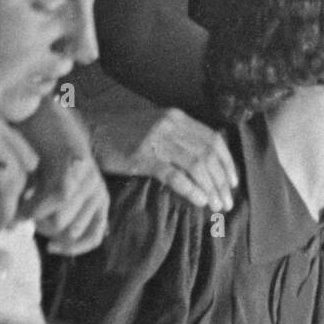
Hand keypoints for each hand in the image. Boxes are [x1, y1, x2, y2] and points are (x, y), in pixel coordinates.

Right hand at [24, 106, 108, 256]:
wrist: (40, 119)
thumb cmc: (42, 158)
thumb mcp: (54, 191)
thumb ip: (57, 216)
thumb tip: (53, 245)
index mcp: (96, 200)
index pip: (91, 237)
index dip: (70, 248)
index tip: (49, 248)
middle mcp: (97, 190)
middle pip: (71, 233)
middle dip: (45, 230)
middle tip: (27, 216)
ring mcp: (89, 178)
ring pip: (62, 220)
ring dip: (37, 219)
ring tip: (22, 206)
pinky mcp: (76, 166)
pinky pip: (57, 199)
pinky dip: (36, 207)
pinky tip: (22, 205)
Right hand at [92, 106, 237, 211]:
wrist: (90, 131)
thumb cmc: (122, 132)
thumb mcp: (155, 125)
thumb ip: (178, 135)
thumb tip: (204, 159)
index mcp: (176, 117)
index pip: (213, 139)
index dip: (227, 162)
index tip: (233, 182)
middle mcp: (170, 125)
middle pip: (208, 154)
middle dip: (222, 180)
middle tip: (228, 202)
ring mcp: (157, 140)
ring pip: (196, 165)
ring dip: (211, 188)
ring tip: (217, 206)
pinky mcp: (142, 156)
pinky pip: (174, 175)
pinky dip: (191, 189)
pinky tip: (199, 201)